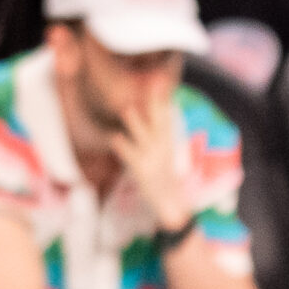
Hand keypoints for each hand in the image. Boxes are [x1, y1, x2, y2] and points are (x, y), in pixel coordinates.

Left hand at [108, 90, 190, 232]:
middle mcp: (163, 149)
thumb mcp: (165, 157)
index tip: (161, 81)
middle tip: (155, 84)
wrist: (173, 207)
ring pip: (144, 136)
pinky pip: (130, 156)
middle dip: (157, 103)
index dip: (163, 99)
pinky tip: (114, 138)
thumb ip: (158, 139)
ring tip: (128, 108)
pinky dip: (122, 147)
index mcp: (168, 144)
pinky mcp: (142, 171)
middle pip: (160, 121)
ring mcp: (153, 159)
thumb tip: (154, 123)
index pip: (167, 117)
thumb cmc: (166, 182)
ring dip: (136, 123)